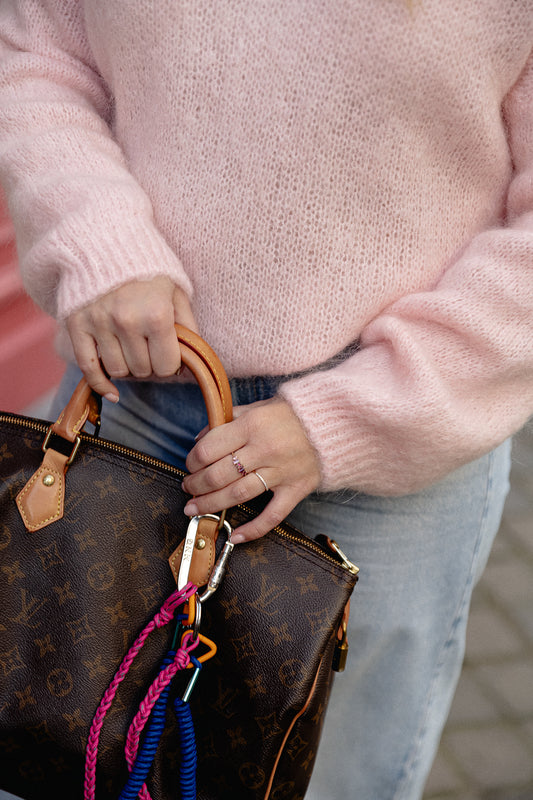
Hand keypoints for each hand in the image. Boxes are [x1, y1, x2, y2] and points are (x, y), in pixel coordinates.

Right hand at [66, 276, 197, 400]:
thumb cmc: (149, 268)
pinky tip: (112, 391)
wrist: (106, 241)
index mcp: (157, 315)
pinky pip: (88, 368)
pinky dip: (100, 384)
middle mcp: (127, 322)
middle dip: (150, 364)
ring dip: (127, 366)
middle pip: (143, 371)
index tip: (168, 354)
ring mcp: (100, 324)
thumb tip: (192, 362)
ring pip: (118, 371)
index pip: (167, 366)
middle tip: (149, 347)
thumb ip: (187, 326)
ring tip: (131, 348)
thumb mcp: (177, 291)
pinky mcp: (77, 325)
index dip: (170, 364)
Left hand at [182, 397, 320, 542]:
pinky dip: (253, 530)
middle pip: (219, 475)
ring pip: (238, 495)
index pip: (209, 448)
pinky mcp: (296, 489)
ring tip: (194, 509)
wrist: (334, 422)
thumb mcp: (257, 407)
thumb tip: (200, 439)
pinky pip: (272, 515)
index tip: (190, 465)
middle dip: (196, 485)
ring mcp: (282, 471)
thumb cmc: (291, 413)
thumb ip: (228, 421)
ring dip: (211, 504)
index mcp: (252, 425)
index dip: (193, 460)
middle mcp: (265, 449)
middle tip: (188, 488)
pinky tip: (234, 537)